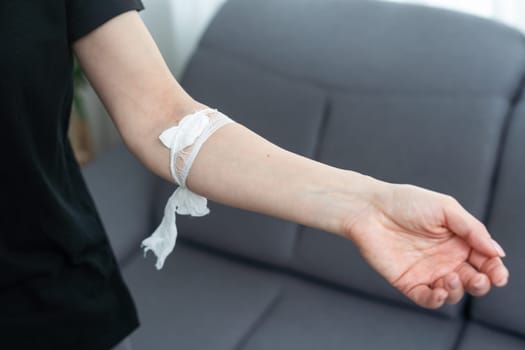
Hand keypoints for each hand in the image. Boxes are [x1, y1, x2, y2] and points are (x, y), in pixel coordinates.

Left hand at [343, 183, 508, 308]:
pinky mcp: (408, 281)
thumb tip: (497, 252)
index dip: (495, 270)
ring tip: (451, 278)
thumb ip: (472, 229)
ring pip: (452, 292)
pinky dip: (436, 300)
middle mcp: (445, 258)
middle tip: (480, 279)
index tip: (498, 275)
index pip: (484, 260)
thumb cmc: (405, 202)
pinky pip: (427, 298)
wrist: (370, 209)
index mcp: (457, 240)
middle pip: (473, 280)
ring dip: (458, 291)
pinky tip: (438, 291)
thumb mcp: (445, 208)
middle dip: (481, 284)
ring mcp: (427, 271)